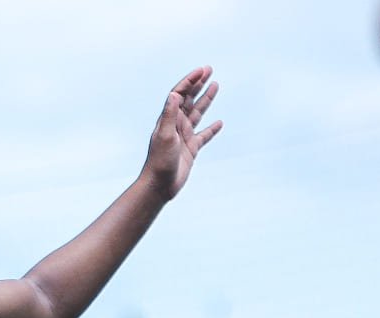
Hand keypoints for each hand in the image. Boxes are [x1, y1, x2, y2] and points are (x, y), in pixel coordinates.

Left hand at [141, 66, 221, 200]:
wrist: (159, 185)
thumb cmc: (159, 161)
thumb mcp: (165, 135)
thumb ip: (169, 114)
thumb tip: (173, 93)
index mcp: (169, 119)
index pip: (180, 94)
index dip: (190, 80)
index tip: (202, 70)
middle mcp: (176, 124)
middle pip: (189, 99)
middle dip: (198, 84)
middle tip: (209, 70)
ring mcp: (184, 136)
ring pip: (198, 113)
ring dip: (206, 99)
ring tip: (216, 85)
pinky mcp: (191, 149)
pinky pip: (204, 135)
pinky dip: (212, 129)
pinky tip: (219, 123)